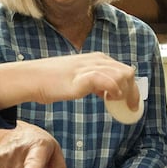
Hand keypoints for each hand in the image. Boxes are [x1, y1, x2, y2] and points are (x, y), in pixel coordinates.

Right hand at [0, 52, 139, 110]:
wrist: (33, 79)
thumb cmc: (53, 81)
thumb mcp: (79, 79)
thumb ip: (96, 83)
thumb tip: (108, 92)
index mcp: (97, 59)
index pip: (124, 70)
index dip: (132, 88)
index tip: (131, 104)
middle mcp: (96, 60)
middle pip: (127, 73)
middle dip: (133, 92)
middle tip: (130, 109)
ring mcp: (90, 67)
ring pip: (122, 75)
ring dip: (126, 93)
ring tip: (118, 106)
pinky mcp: (82, 77)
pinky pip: (108, 81)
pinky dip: (114, 90)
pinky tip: (109, 99)